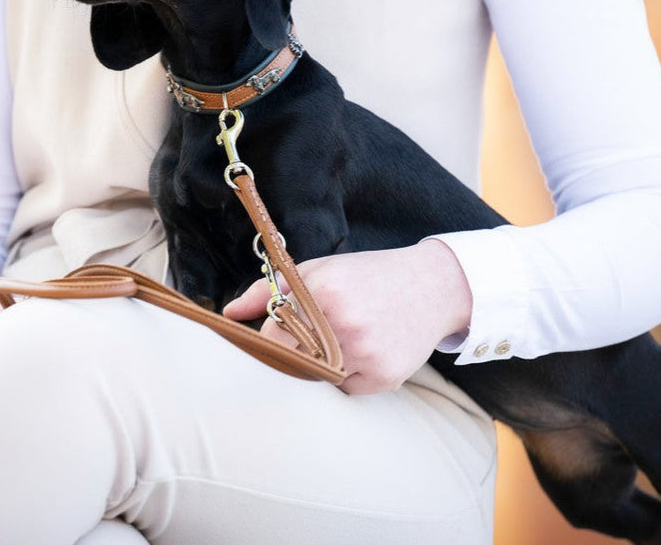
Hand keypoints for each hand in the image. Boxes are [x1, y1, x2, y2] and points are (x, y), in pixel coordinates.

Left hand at [223, 240, 471, 394]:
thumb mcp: (317, 270)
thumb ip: (267, 290)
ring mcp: (366, 354)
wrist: (432, 287)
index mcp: (323, 293)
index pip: (270, 336)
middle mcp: (344, 325)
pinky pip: (346, 390)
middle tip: (304, 339)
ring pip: (316, 378)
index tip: (271, 334)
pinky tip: (365, 349)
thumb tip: (228, 313)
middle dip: (290, 353)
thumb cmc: (367, 276)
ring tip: (342, 337)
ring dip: (319, 364)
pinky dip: (347, 375)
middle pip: (290, 360)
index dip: (268, 338)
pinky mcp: (384, 377)